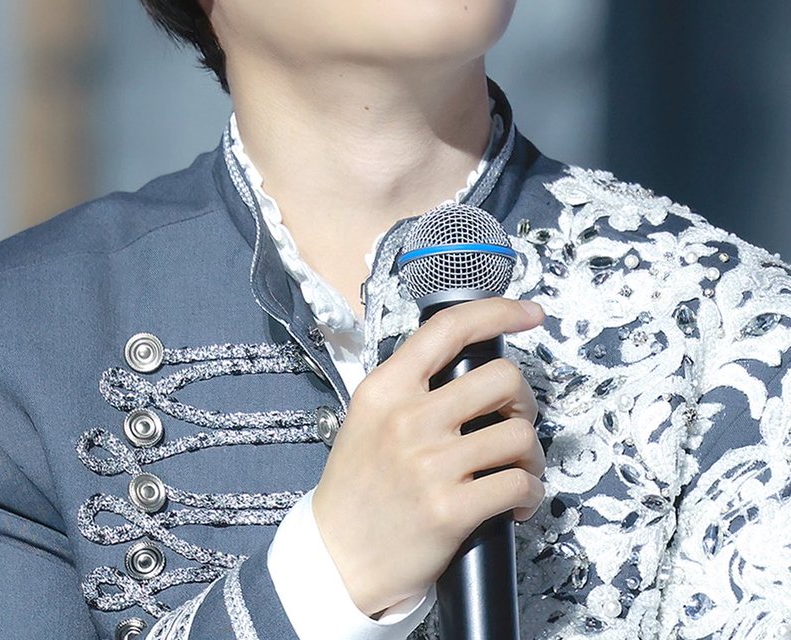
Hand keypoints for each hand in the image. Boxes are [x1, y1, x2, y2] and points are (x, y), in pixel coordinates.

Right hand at [312, 297, 545, 616]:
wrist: (338, 558)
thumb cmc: (360, 484)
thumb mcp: (369, 416)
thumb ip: (412, 387)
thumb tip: (471, 367)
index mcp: (387, 386)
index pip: (450, 328)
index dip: (499, 312)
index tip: (530, 314)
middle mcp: (409, 418)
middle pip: (502, 378)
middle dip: (524, 399)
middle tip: (515, 421)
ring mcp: (431, 464)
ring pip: (519, 434)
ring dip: (531, 454)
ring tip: (518, 469)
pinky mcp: (451, 509)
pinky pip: (519, 484)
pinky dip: (530, 492)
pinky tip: (517, 501)